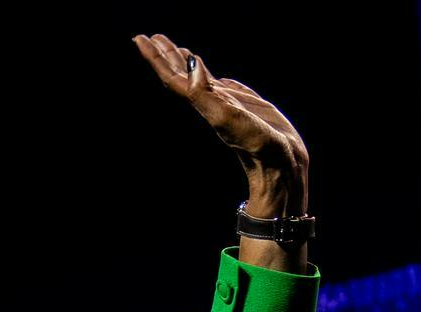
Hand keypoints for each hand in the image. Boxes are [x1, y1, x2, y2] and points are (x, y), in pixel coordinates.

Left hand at [132, 33, 308, 215]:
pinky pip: (220, 84)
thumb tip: (189, 63)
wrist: (280, 164)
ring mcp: (226, 103)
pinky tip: (203, 67)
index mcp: (202, 102)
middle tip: (151, 37)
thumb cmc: (255, 143)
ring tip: (174, 47)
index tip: (140, 39)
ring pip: (199, 77)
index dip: (156, 58)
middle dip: (166, 56)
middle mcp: (210, 101)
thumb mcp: (226, 116)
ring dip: (185, 61)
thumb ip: (204, 92)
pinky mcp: (244, 105)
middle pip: (181, 75)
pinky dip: (209, 72)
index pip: (173, 77)